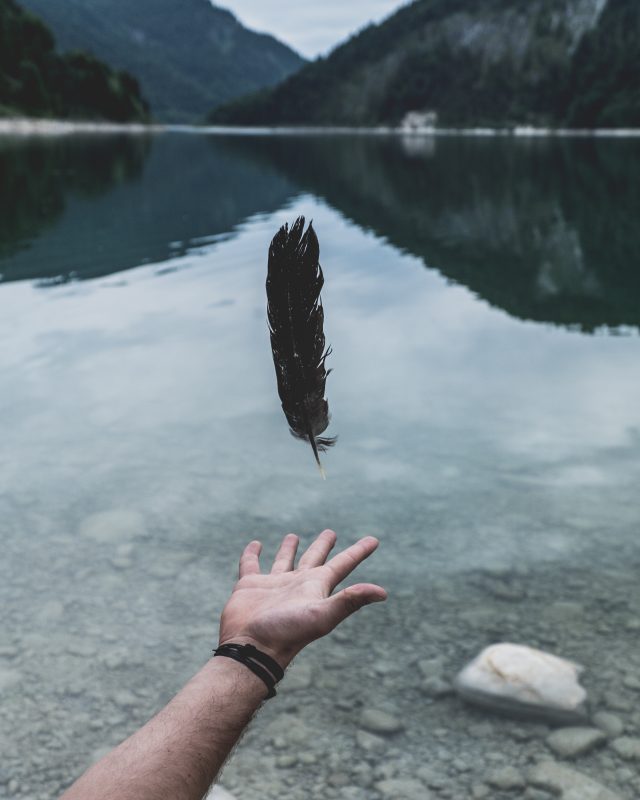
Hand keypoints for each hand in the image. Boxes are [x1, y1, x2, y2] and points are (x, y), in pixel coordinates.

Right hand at [218, 530, 386, 668]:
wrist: (252, 649)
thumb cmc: (288, 633)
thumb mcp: (322, 615)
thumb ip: (349, 600)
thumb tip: (383, 593)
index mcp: (317, 587)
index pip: (343, 564)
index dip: (359, 552)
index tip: (374, 540)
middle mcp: (297, 584)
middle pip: (315, 559)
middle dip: (323, 545)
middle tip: (330, 532)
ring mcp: (273, 585)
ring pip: (284, 560)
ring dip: (289, 549)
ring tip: (293, 536)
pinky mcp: (249, 585)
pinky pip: (250, 564)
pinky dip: (251, 554)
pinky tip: (255, 545)